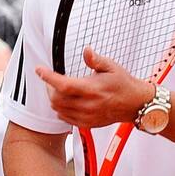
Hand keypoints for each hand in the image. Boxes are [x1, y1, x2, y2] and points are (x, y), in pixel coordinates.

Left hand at [35, 47, 155, 129]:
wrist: (135, 104)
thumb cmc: (123, 85)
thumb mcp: (111, 67)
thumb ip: (96, 60)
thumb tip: (86, 51)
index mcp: (92, 89)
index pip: (63, 85)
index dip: (48, 77)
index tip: (40, 70)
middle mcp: (88, 105)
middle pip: (56, 99)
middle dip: (50, 88)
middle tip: (52, 80)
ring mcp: (87, 116)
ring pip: (58, 110)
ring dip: (54, 99)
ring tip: (59, 90)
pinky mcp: (87, 124)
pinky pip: (65, 118)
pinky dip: (60, 110)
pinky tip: (66, 102)